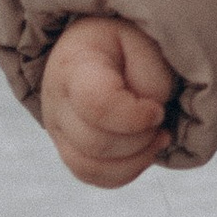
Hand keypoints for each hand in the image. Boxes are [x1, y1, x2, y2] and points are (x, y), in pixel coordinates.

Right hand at [41, 14, 177, 186]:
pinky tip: (145, 149)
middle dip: (140, 139)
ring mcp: (57, 129)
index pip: (96, 105)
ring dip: (135, 159)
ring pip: (90, 168)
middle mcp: (56, 101)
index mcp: (73, 65)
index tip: (157, 109)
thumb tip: (150, 118)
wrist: (98, 46)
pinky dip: (125, 171)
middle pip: (96, 143)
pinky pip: (92, 176)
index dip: (135, 117)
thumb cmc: (126, 41)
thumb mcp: (144, 40)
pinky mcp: (67, 148)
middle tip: (161, 118)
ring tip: (158, 136)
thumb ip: (151, 77)